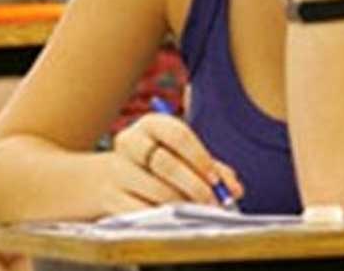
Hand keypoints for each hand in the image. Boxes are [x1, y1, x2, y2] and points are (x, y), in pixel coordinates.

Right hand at [97, 114, 243, 215]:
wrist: (112, 179)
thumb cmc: (158, 166)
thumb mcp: (182, 157)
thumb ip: (210, 168)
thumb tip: (234, 188)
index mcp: (151, 124)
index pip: (178, 134)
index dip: (200, 158)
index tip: (216, 180)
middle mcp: (130, 142)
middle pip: (166, 163)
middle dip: (195, 186)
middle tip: (213, 203)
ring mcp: (116, 169)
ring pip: (157, 191)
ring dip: (183, 205)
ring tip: (197, 213)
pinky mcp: (110, 196)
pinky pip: (143, 212)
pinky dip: (163, 218)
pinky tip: (174, 220)